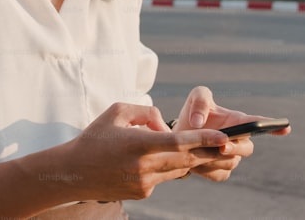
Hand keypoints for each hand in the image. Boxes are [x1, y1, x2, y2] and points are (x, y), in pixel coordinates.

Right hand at [61, 102, 230, 200]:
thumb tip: (167, 126)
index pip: (179, 142)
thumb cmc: (95, 137)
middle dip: (210, 152)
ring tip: (205, 148)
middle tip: (232, 145)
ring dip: (190, 159)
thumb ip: (147, 113)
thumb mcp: (117, 112)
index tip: (225, 137)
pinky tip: (161, 159)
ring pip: (178, 169)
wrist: (73, 172)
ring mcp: (145, 183)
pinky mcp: (143, 193)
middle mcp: (144, 166)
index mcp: (139, 144)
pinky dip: (169, 166)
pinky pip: (165, 177)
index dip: (205, 139)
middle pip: (186, 159)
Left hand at [171, 86, 290, 180]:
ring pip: (231, 163)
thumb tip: (199, 122)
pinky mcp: (220, 171)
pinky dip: (206, 170)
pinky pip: (219, 175)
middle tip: (223, 146)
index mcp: (237, 120)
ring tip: (196, 150)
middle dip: (237, 148)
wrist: (180, 135)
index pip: (258, 123)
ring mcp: (231, 157)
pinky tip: (195, 162)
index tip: (286, 127)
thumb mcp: (197, 98)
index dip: (273, 126)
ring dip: (215, 159)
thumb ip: (200, 103)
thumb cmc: (195, 113)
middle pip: (247, 148)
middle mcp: (239, 140)